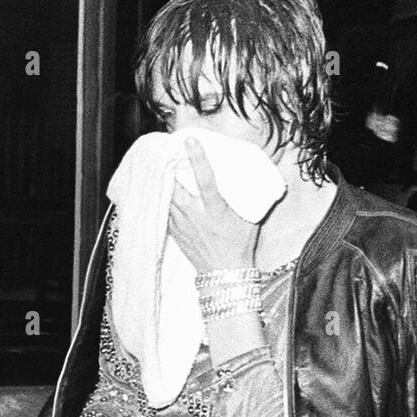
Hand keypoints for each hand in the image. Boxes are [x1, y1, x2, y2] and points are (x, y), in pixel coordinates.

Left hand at [168, 137, 258, 273]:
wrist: (225, 275)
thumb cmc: (239, 247)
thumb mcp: (250, 219)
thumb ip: (248, 195)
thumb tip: (257, 172)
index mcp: (216, 210)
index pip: (205, 180)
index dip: (198, 158)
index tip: (190, 140)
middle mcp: (196, 215)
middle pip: (175, 186)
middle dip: (169, 166)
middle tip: (168, 148)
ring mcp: (182, 224)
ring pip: (166, 195)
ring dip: (163, 179)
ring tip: (160, 162)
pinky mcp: (174, 231)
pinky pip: (162, 209)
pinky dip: (160, 196)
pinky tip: (159, 186)